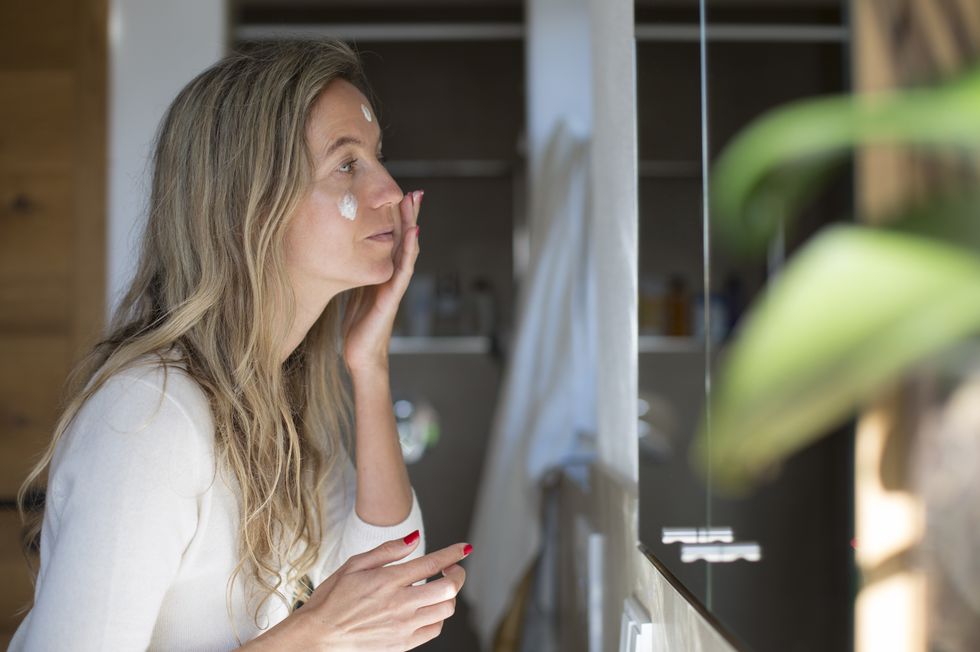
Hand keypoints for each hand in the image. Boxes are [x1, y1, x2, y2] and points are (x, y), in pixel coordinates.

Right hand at [268, 533, 469, 650]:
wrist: (318, 637)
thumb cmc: (331, 598)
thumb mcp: (354, 564)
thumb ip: (387, 551)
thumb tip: (414, 538)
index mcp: (387, 581)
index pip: (432, 564)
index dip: (453, 554)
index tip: (464, 548)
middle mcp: (399, 605)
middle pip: (448, 588)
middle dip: (457, 574)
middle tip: (451, 568)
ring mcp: (402, 627)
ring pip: (445, 610)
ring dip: (449, 595)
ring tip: (439, 587)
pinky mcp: (402, 645)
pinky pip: (434, 629)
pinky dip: (438, 616)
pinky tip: (428, 607)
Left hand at [343, 190, 421, 371]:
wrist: (361, 354)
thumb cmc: (358, 325)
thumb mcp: (356, 289)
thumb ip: (359, 271)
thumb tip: (347, 252)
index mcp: (385, 272)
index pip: (395, 239)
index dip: (400, 219)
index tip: (401, 195)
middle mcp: (394, 275)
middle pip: (406, 239)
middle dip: (411, 215)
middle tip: (416, 192)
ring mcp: (396, 284)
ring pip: (409, 249)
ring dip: (413, 224)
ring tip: (415, 202)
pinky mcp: (393, 295)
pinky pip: (404, 268)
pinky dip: (410, 249)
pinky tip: (414, 233)